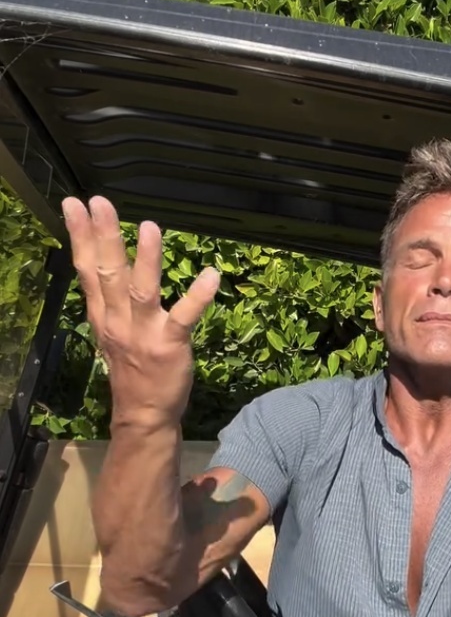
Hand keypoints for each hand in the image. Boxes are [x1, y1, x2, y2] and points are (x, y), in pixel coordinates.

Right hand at [62, 195, 218, 426]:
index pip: (86, 269)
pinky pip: (185, 318)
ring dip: (146, 259)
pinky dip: (197, 296)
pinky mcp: (170, 346)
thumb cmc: (130, 367)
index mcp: (103, 314)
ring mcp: (144, 334)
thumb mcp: (109, 329)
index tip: (73, 204)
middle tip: (99, 202)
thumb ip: (107, 296)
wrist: (143, 414)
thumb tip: (104, 257)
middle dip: (104, 237)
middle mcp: (118, 320)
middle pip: (108, 273)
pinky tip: (210, 275)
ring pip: (142, 292)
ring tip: (149, 227)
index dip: (80, 236)